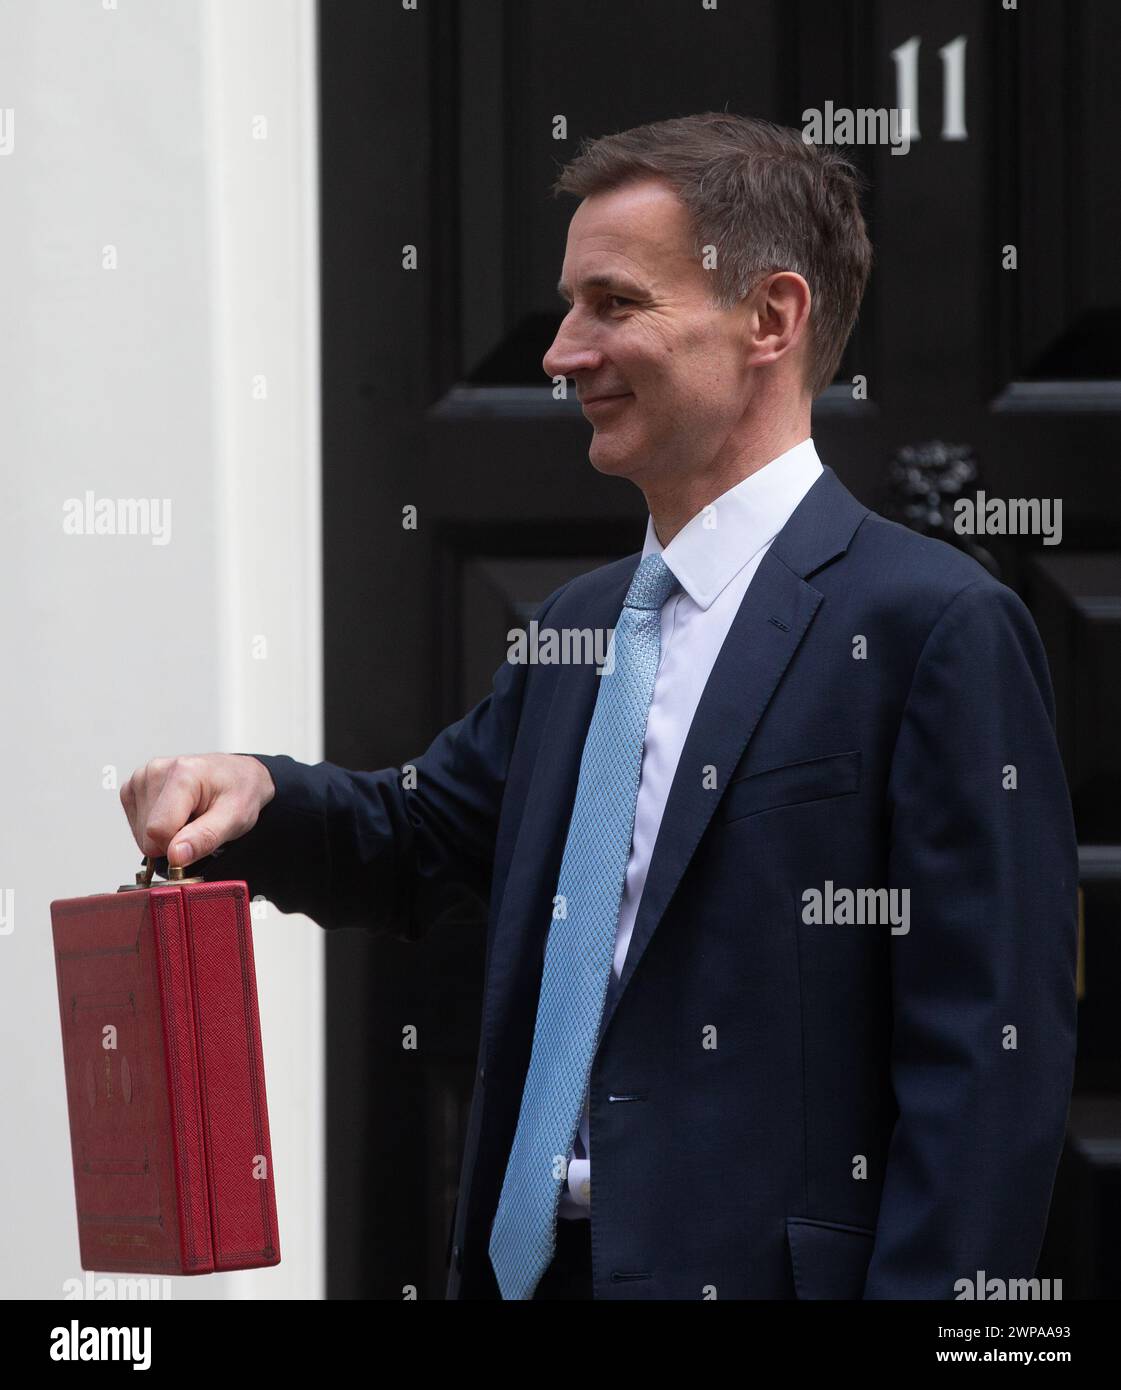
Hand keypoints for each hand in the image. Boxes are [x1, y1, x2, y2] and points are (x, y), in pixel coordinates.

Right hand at [120, 754, 275, 868]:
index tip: (198, 838)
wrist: (238, 775)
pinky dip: (157, 827)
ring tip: (190, 815)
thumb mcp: (235, 818)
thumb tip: (175, 855)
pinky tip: (176, 813)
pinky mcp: (134, 787)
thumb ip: (205, 838)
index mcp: (182, 773)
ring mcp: (142, 777)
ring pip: (140, 833)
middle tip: (197, 823)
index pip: (158, 830)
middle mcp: (156, 770)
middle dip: (172, 840)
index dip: (177, 847)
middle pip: (147, 834)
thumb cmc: (238, 791)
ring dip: (166, 833)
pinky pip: (136, 826)